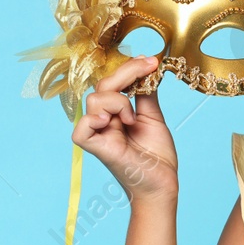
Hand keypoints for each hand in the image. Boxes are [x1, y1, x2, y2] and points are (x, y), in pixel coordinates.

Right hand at [71, 55, 176, 205]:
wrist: (162, 184)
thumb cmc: (156, 157)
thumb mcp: (153, 117)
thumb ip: (145, 94)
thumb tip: (146, 67)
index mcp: (114, 114)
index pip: (112, 82)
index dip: (128, 68)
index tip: (150, 60)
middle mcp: (102, 122)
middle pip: (101, 86)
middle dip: (127, 73)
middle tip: (149, 67)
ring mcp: (97, 134)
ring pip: (94, 100)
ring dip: (118, 101)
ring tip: (132, 119)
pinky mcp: (95, 148)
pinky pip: (81, 129)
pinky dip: (94, 120)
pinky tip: (112, 123)